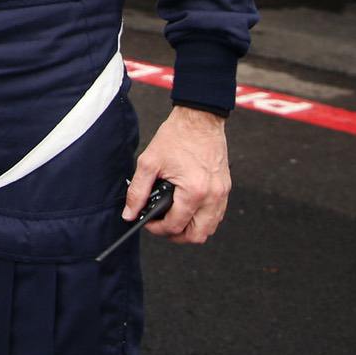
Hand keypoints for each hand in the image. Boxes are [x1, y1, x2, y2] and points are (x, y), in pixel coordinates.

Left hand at [125, 106, 229, 243]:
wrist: (199, 119)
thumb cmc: (176, 137)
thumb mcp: (149, 162)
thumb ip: (137, 191)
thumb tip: (130, 213)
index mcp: (194, 191)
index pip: (176, 225)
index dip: (157, 229)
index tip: (146, 223)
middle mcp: (213, 196)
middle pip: (198, 235)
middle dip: (176, 235)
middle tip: (160, 226)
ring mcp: (222, 194)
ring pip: (209, 228)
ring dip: (190, 229)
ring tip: (172, 218)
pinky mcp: (225, 189)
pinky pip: (216, 215)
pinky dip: (202, 219)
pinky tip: (186, 209)